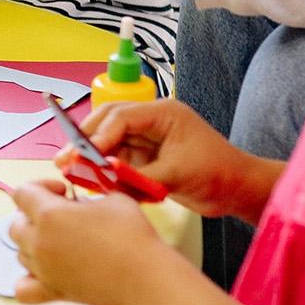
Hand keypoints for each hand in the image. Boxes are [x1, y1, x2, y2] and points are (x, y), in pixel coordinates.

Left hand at [10, 178, 170, 304]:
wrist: (145, 276)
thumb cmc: (131, 232)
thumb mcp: (111, 199)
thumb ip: (86, 198)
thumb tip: (78, 206)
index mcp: (48, 214)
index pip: (22, 192)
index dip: (41, 187)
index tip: (64, 192)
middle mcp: (38, 241)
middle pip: (16, 224)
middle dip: (34, 215)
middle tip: (62, 218)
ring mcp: (42, 269)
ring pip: (20, 252)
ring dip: (34, 243)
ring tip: (61, 244)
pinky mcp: (52, 292)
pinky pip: (23, 289)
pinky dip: (28, 279)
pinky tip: (45, 272)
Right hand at [80, 98, 279, 221]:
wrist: (238, 191)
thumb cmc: (218, 174)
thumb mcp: (177, 175)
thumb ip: (139, 175)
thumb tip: (106, 174)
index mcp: (162, 113)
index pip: (121, 117)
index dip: (99, 135)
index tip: (82, 154)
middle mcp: (152, 121)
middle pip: (109, 122)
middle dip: (87, 140)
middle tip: (65, 159)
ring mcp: (149, 138)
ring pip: (111, 141)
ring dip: (94, 156)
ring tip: (74, 170)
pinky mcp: (148, 156)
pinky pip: (120, 159)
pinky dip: (108, 170)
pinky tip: (96, 181)